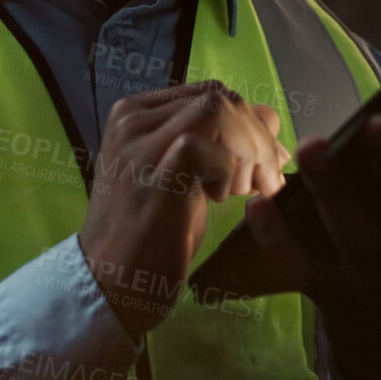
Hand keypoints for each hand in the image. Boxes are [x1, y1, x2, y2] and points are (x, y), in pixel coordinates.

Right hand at [78, 79, 289, 337]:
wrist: (109, 285)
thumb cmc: (151, 233)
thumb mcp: (190, 176)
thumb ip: (224, 141)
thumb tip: (271, 117)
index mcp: (135, 114)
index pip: (210, 93)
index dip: (250, 122)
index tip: (267, 162)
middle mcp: (131, 121)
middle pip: (219, 99)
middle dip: (257, 138)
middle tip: (268, 182)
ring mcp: (138, 147)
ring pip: (217, 113)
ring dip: (249, 152)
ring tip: (248, 190)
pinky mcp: (152, 178)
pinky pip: (206, 148)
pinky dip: (229, 170)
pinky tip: (222, 199)